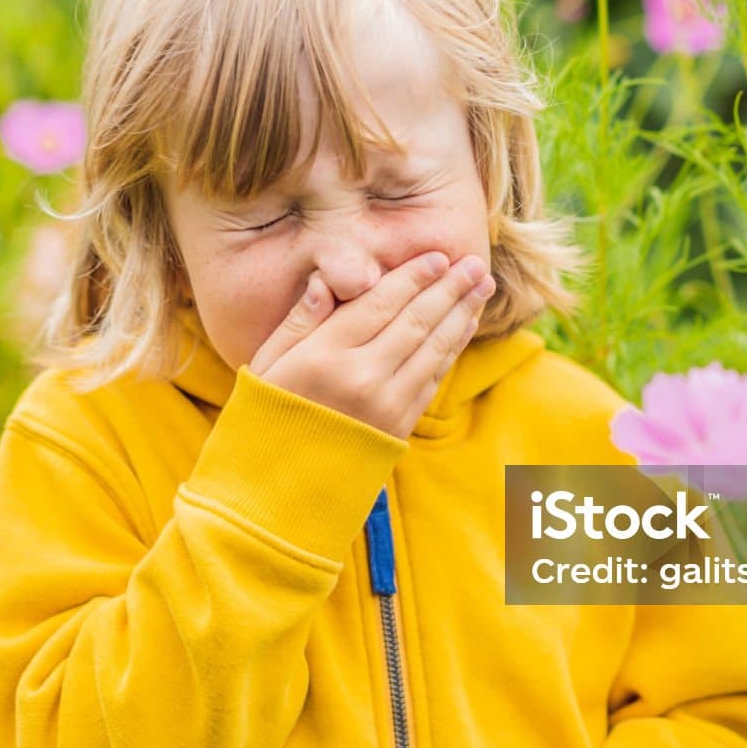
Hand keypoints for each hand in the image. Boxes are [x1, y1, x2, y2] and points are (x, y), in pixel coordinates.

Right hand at [249, 250, 495, 440]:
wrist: (277, 490)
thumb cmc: (265, 418)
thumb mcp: (267, 363)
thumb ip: (300, 320)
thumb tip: (327, 281)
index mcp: (324, 355)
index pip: (380, 303)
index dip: (413, 277)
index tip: (437, 256)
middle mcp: (361, 377)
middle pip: (416, 321)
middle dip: (449, 289)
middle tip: (476, 264)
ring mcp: (385, 405)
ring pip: (433, 348)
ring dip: (461, 314)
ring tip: (481, 288)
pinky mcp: (399, 427)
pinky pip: (433, 379)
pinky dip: (452, 349)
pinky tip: (463, 327)